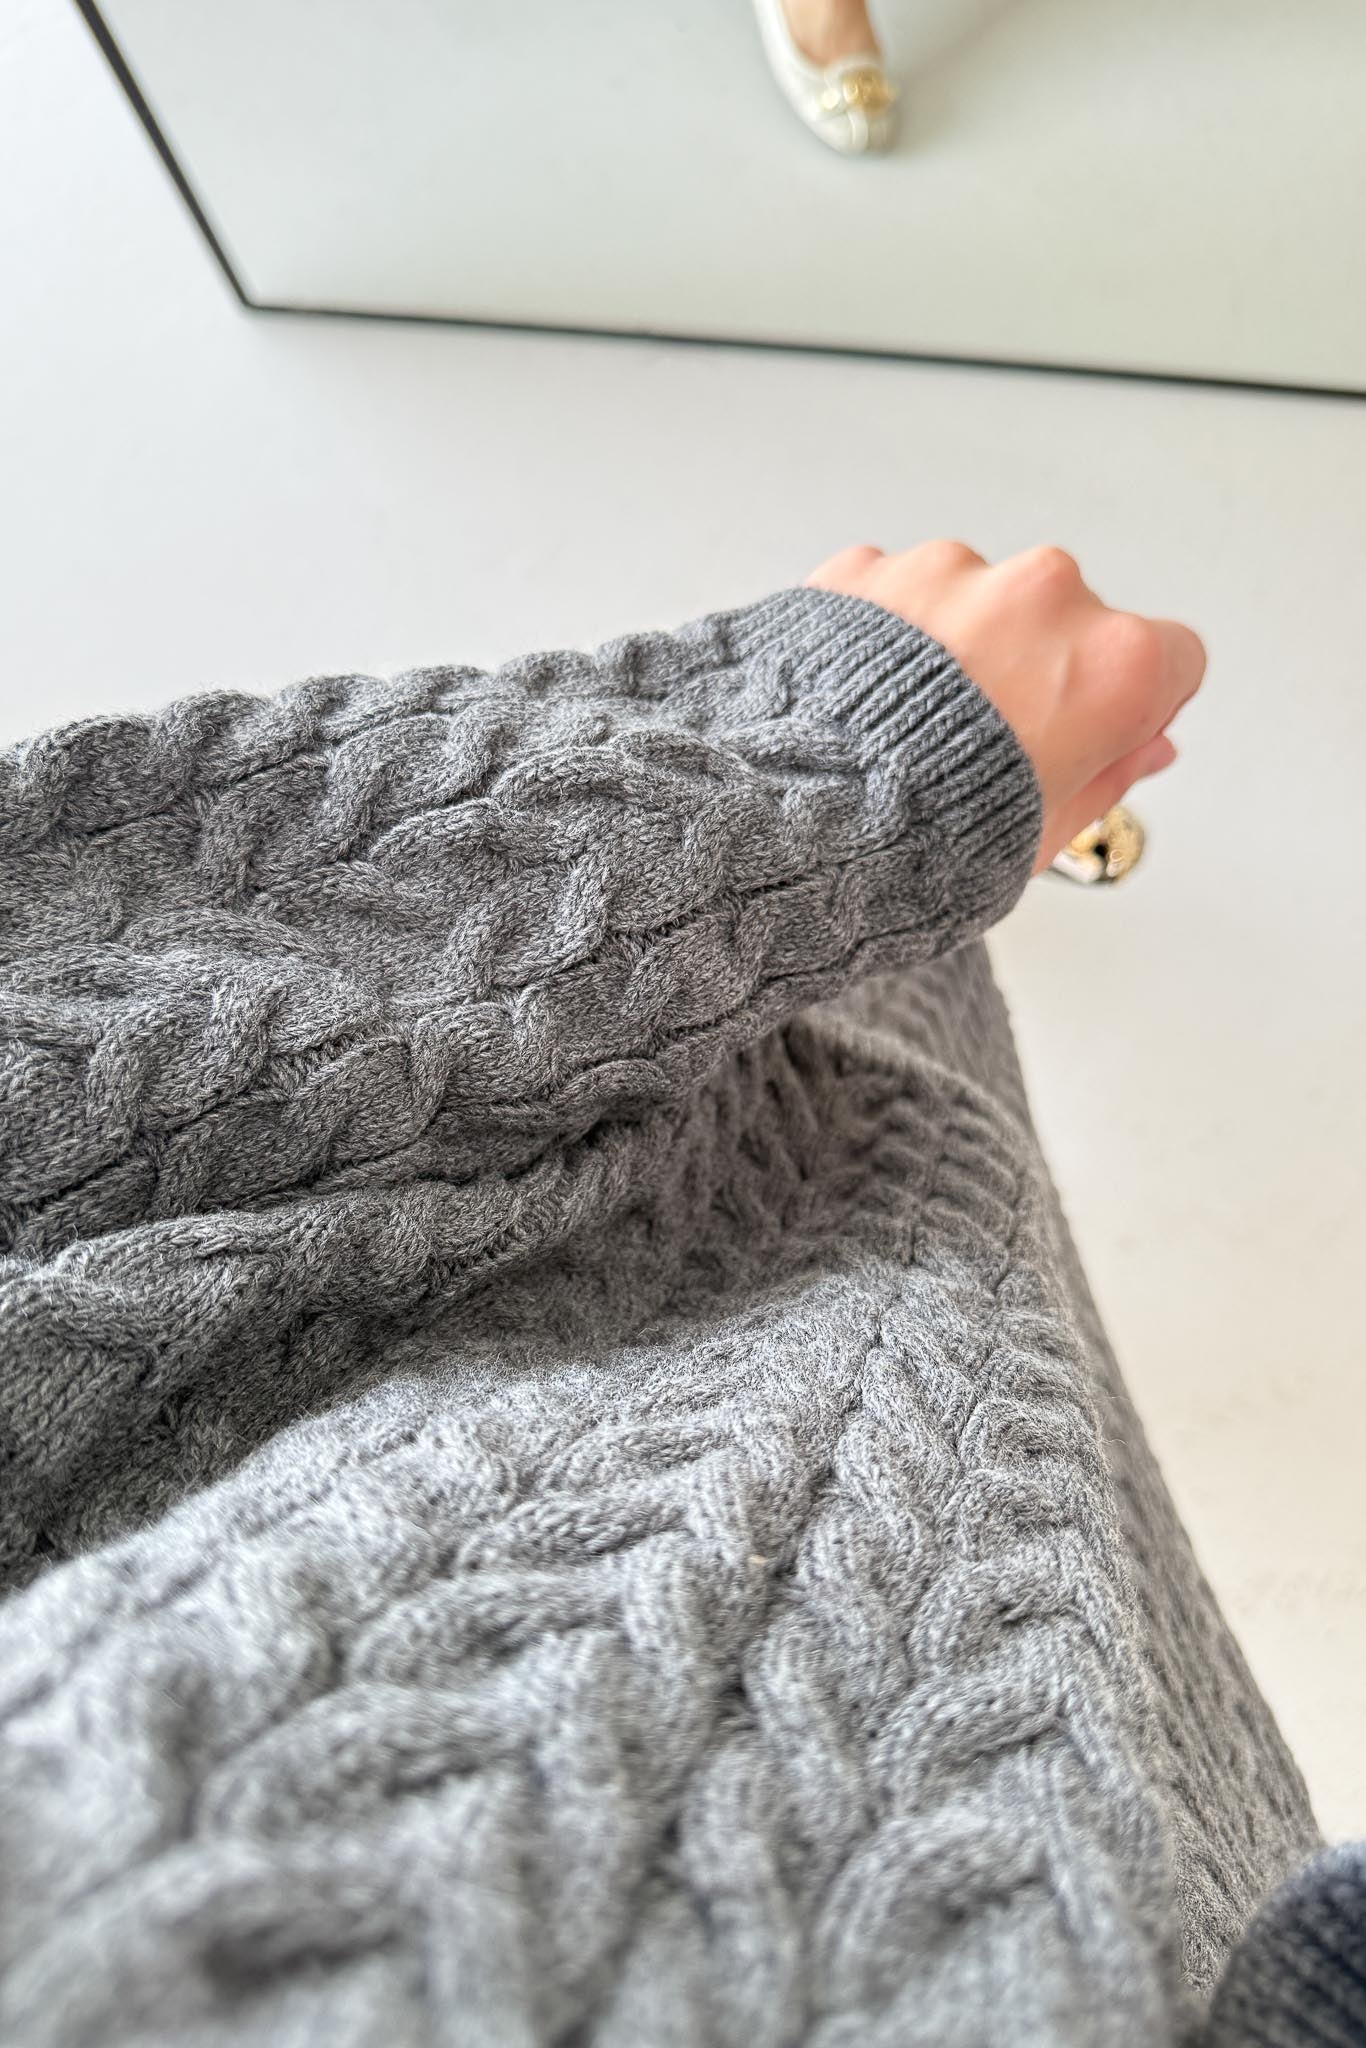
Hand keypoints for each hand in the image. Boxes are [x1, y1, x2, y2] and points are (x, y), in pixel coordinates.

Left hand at [806, 542, 1205, 871]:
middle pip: (1068, 623)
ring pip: (977, 602)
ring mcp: (949, 571)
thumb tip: (1144, 746)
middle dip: (1039, 673)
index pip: (1171, 659)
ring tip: (904, 733)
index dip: (1135, 706)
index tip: (1095, 736)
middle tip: (982, 749)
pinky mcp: (869, 568)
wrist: (790, 817)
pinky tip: (858, 706)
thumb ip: (1111, 774)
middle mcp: (1039, 595)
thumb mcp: (1045, 833)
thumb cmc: (917, 839)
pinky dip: (884, 638)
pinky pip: (896, 598)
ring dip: (955, 651)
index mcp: (1109, 662)